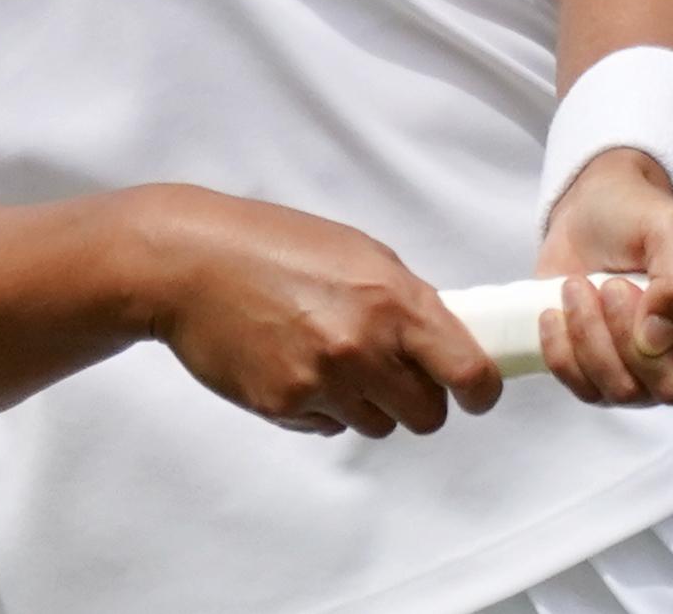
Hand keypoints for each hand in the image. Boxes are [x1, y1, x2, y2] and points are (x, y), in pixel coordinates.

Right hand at [138, 187, 502, 437]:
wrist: (193, 264)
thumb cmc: (276, 245)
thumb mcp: (359, 253)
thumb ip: (405, 298)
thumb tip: (445, 339)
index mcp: (393, 300)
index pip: (467, 371)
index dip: (480, 390)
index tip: (476, 392)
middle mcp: (363, 346)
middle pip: (427, 415)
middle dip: (420, 401)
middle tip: (397, 376)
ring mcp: (322, 381)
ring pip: (378, 425)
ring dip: (369, 404)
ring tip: (335, 361)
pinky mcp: (284, 406)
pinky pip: (329, 426)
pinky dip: (324, 408)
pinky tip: (298, 367)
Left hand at [533, 150, 672, 409]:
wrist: (587, 217)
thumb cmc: (640, 215)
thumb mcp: (671, 225)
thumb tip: (658, 338)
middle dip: (634, 337)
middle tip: (614, 285)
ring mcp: (652, 374)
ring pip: (628, 392)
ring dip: (594, 336)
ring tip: (580, 287)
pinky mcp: (603, 379)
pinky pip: (586, 391)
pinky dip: (563, 351)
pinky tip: (558, 311)